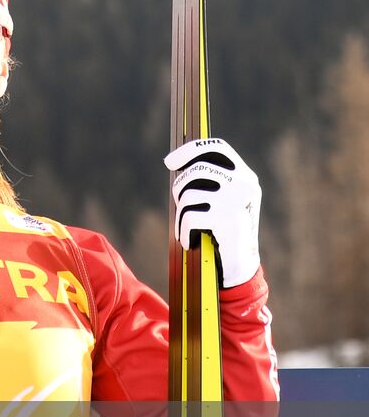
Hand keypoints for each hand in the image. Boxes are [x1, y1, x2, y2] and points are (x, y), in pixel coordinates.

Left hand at [164, 138, 260, 287]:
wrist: (240, 267)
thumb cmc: (222, 233)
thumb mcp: (221, 201)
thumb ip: (206, 180)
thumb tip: (173, 161)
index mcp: (245, 177)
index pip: (216, 149)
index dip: (190, 151)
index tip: (170, 162)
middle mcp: (245, 184)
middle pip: (196, 171)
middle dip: (180, 190)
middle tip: (181, 209)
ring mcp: (237, 201)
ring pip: (188, 194)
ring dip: (181, 216)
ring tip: (188, 230)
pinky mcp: (228, 220)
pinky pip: (189, 217)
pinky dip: (184, 232)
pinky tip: (191, 242)